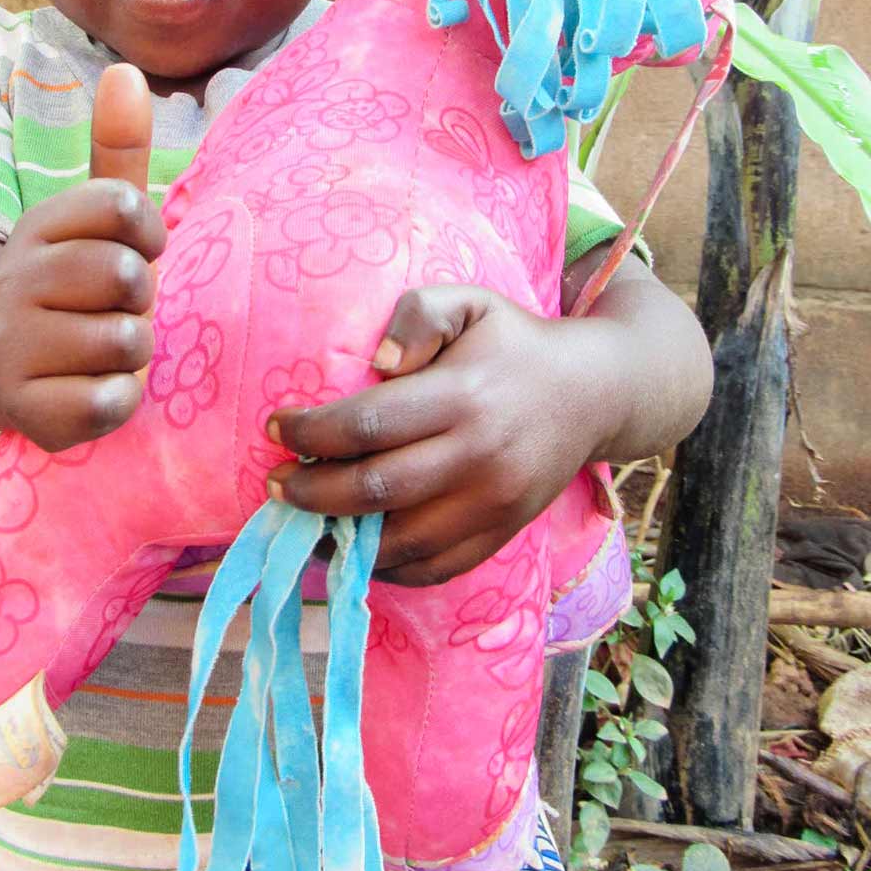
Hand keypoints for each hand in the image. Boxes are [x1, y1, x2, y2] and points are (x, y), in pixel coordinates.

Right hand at [0, 64, 166, 452]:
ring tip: (105, 349)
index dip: (149, 235)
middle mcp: (13, 284)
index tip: (137, 252)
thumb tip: (126, 69)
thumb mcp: (97, 219)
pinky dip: (121, 398)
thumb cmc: (79, 285)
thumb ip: (118, 148)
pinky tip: (96, 388)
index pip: (124, 206)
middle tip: (117, 310)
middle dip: (141, 299)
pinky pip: (112, 400)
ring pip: (126, 341)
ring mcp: (12, 350)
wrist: (9, 370)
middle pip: (127, 276)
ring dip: (134, 351)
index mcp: (37, 227)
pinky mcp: (29, 411)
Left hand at [266, 283, 619, 586]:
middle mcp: (480, 456)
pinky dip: (387, 567)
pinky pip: (434, 568)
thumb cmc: (512, 343)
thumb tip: (375, 361)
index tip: (277, 428)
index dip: (311, 432)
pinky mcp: (502, 533)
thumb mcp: (470, 302)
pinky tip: (357, 544)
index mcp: (462, 395)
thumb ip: (418, 315)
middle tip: (277, 483)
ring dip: (341, 537)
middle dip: (311, 491)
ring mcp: (493, 504)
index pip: (368, 424)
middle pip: (375, 489)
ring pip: (400, 541)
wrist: (593, 393)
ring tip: (306, 517)